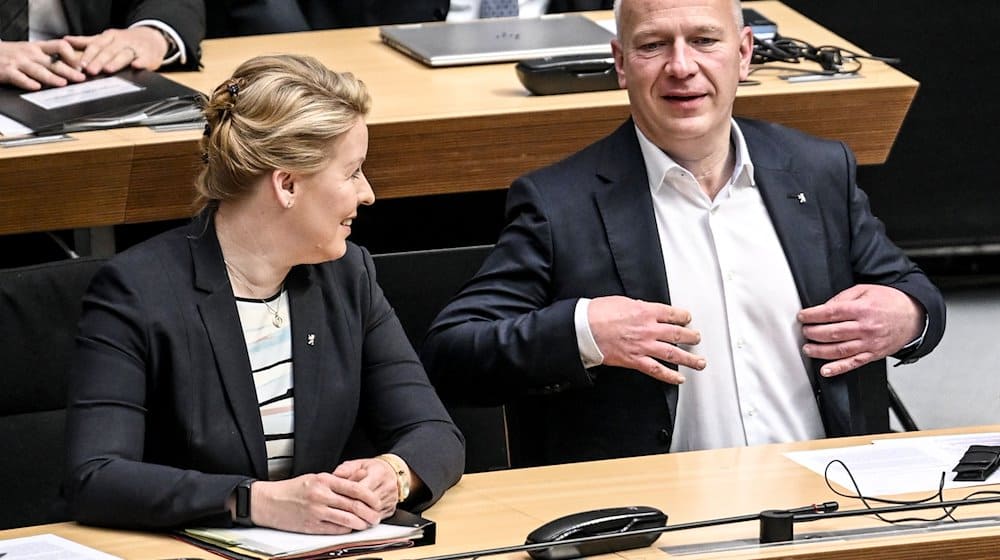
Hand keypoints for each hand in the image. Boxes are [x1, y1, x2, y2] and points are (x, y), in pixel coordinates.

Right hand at [0, 39, 83, 89]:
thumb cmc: (12, 54)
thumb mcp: (31, 50)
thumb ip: (49, 56)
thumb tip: (74, 66)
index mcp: (38, 47)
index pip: (60, 46)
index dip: (72, 55)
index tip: (82, 66)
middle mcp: (30, 54)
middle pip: (53, 62)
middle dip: (68, 70)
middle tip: (80, 78)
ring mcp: (18, 62)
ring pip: (38, 70)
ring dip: (51, 77)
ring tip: (62, 83)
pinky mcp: (7, 71)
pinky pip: (18, 77)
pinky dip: (27, 82)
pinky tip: (36, 87)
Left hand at [64, 26, 167, 75]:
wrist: (152, 38)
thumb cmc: (126, 41)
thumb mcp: (106, 38)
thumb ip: (87, 41)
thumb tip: (66, 40)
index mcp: (110, 37)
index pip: (97, 46)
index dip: (88, 55)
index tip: (80, 65)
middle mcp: (122, 41)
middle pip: (109, 51)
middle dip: (99, 60)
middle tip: (90, 70)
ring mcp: (135, 48)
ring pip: (124, 54)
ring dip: (116, 61)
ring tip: (108, 69)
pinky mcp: (148, 56)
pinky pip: (144, 59)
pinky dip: (140, 62)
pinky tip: (136, 66)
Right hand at [249, 472, 382, 534]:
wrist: (269, 501)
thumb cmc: (292, 489)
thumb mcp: (314, 478)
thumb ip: (335, 482)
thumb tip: (356, 489)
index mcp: (324, 480)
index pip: (355, 488)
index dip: (370, 496)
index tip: (377, 501)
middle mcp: (321, 495)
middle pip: (354, 506)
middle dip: (369, 513)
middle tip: (376, 516)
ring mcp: (316, 512)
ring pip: (347, 520)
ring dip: (360, 524)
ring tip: (367, 524)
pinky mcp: (311, 526)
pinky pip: (335, 530)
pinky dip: (346, 530)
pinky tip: (351, 529)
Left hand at [334, 458, 399, 518]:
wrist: (392, 472)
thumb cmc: (372, 469)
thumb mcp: (358, 464)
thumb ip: (347, 468)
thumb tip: (336, 474)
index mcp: (379, 473)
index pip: (363, 489)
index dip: (349, 495)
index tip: (337, 497)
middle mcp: (388, 487)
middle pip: (369, 503)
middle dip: (353, 508)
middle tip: (339, 510)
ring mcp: (391, 499)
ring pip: (373, 513)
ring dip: (359, 516)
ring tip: (345, 515)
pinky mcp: (391, 509)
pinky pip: (377, 519)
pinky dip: (365, 520)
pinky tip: (355, 518)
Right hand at [588, 295, 704, 383]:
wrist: (584, 329)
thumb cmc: (598, 313)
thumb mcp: (622, 302)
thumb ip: (639, 307)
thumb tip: (646, 310)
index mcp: (646, 311)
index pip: (673, 314)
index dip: (683, 316)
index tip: (687, 318)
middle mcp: (649, 329)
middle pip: (678, 334)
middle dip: (691, 337)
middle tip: (697, 338)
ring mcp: (643, 346)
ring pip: (673, 353)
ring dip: (689, 359)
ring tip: (700, 362)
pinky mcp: (635, 360)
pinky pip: (657, 370)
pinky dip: (670, 376)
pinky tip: (679, 379)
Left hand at [798, 284, 923, 376]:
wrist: (913, 316)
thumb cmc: (889, 302)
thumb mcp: (864, 290)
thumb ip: (843, 298)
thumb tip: (824, 307)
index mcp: (862, 309)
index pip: (830, 313)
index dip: (812, 316)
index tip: (802, 317)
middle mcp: (865, 327)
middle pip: (832, 333)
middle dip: (813, 333)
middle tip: (804, 331)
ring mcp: (869, 343)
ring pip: (840, 350)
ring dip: (820, 351)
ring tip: (808, 348)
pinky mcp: (873, 354)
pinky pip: (853, 363)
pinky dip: (838, 369)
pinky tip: (826, 370)